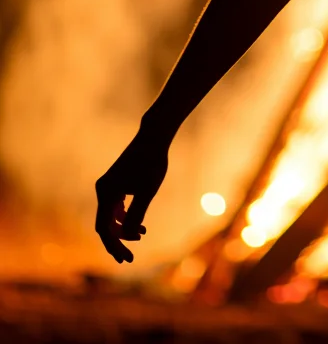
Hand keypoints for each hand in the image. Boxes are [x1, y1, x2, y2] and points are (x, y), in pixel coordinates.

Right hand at [94, 124, 169, 262]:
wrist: (154, 137)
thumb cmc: (152, 162)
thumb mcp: (147, 191)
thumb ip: (137, 214)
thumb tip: (129, 235)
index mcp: (106, 193)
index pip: (105, 229)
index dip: (114, 246)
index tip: (127, 259)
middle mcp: (103, 190)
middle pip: (106, 225)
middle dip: (117, 241)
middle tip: (129, 258)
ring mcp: (109, 185)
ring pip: (111, 216)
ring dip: (124, 229)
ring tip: (141, 236)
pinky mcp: (117, 182)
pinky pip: (116, 206)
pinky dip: (126, 217)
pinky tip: (139, 225)